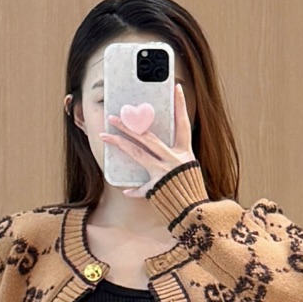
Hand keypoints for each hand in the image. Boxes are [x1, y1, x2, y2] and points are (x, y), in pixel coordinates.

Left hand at [104, 81, 194, 196]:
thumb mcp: (188, 172)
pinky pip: (141, 188)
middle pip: (148, 136)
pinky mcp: (155, 187)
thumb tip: (163, 155)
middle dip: (129, 125)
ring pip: (137, 153)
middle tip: (114, 116)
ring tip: (105, 136)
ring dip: (120, 143)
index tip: (177, 87)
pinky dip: (135, 191)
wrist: (197, 214)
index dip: (181, 105)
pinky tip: (126, 190)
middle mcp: (174, 159)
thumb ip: (175, 163)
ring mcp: (163, 172)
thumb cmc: (193, 193)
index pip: (183, 124)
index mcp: (185, 153)